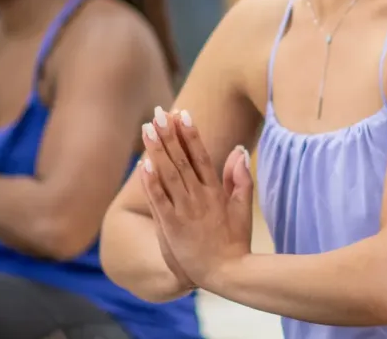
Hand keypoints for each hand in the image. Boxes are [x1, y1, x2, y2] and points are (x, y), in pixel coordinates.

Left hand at [141, 106, 252, 289]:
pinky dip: (152, 182)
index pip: (201, 156)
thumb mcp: (243, 208)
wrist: (228, 274)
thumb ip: (240, 179)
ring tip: (147, 128)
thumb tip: (238, 151)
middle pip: (182, 160)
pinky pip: (160, 200)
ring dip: (157, 150)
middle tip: (159, 112)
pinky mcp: (172, 226)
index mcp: (216, 192)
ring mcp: (185, 211)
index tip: (183, 114)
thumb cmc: (235, 243)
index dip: (191, 134)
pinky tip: (143, 165)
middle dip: (170, 135)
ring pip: (169, 175)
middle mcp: (199, 197)